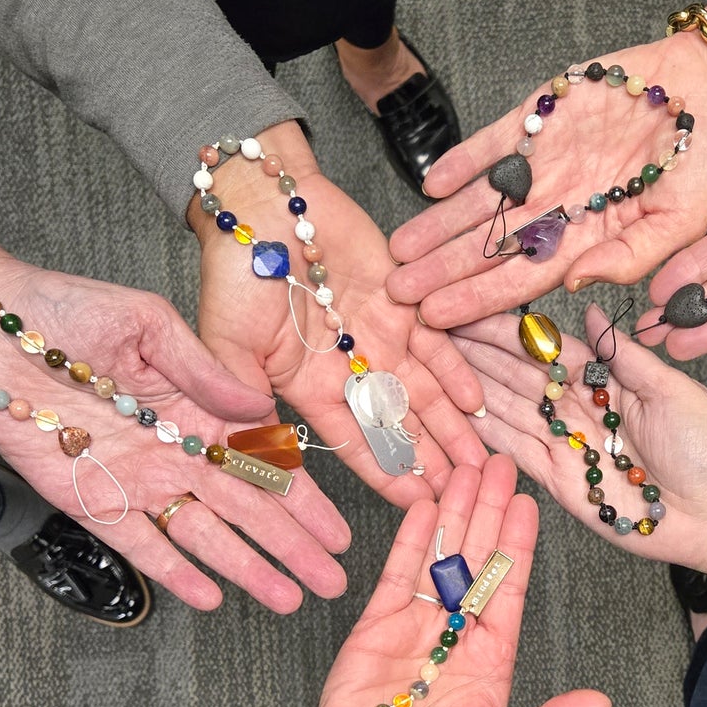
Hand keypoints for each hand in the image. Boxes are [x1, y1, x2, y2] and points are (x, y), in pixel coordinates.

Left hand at [0, 240, 349, 611]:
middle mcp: (176, 453)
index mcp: (198, 410)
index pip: (265, 464)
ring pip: (205, 537)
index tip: (337, 530)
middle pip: (247, 511)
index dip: (304, 500)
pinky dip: (175, 573)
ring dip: (247, 569)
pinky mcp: (94, 502)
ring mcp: (138, 482)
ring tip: (287, 600)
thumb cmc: (66, 311)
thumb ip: (205, 370)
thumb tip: (260, 411)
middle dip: (292, 547)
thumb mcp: (150, 323)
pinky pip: (141, 547)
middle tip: (332, 581)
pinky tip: (210, 598)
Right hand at [191, 122, 487, 506]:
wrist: (260, 203)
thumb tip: (256, 441)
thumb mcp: (225, 344)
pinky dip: (456, 370)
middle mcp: (351, 368)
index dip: (385, 474)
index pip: (354, 442)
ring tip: (481, 461)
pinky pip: (437, 341)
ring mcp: (380, 334)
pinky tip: (476, 402)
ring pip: (425, 391)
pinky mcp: (403, 300)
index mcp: (308, 386)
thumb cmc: (233, 270)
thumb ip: (241, 395)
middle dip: (431, 459)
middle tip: (464, 493)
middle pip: (399, 424)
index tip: (416, 504)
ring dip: (452, 427)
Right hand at [300, 453, 609, 706]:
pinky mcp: (377, 622)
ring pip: (441, 557)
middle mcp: (457, 633)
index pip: (510, 590)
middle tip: (499, 463)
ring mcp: (417, 623)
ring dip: (454, 513)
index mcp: (491, 659)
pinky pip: (399, 571)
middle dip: (489, 511)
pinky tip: (425, 502)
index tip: (530, 505)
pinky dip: (412, 537)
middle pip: (478, 560)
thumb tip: (601, 702)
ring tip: (465, 467)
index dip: (519, 546)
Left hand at [386, 0, 706, 326]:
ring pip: (482, 201)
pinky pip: (494, 143)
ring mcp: (548, 162)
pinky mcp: (544, 114)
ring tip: (399, 248)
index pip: (523, 279)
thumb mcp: (683, 224)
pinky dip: (463, 161)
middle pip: (491, 247)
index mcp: (591, 240)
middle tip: (396, 292)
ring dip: (440, 224)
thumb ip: (631, 260)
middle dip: (443, 270)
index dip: (478, 299)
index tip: (436, 317)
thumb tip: (576, 286)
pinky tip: (431, 183)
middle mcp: (561, 207)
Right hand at [451, 304, 706, 576]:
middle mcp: (580, 409)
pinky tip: (456, 416)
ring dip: (471, 390)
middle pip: (518, 377)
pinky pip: (517, 455)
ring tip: (430, 367)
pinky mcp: (561, 483)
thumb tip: (592, 311)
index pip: (544, 348)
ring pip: (510, 412)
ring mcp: (568, 446)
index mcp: (605, 379)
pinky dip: (487, 437)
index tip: (468, 308)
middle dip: (475, 355)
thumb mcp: (670, 390)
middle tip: (430, 332)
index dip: (506, 331)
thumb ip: (624, 356)